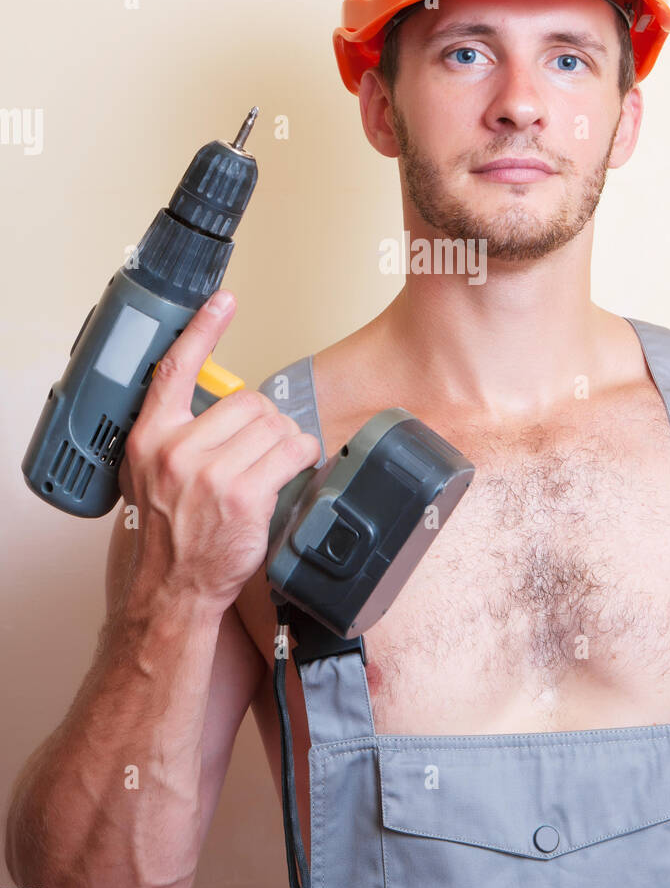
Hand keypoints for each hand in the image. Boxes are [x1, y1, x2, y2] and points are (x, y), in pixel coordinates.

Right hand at [117, 289, 320, 613]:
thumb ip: (178, 433)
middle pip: (247, 402)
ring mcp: (210, 474)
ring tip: (269, 469)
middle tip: (256, 454)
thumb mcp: (153, 473)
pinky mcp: (243, 496)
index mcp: (150, 437)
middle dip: (263, 425)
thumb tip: (223, 403)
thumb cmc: (170, 532)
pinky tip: (289, 474)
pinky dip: (302, 459)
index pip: (175, 369)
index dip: (202, 329)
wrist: (173, 586)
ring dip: (284, 444)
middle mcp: (176, 451)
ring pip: (274, 426)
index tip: (223, 301)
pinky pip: (293, 452)